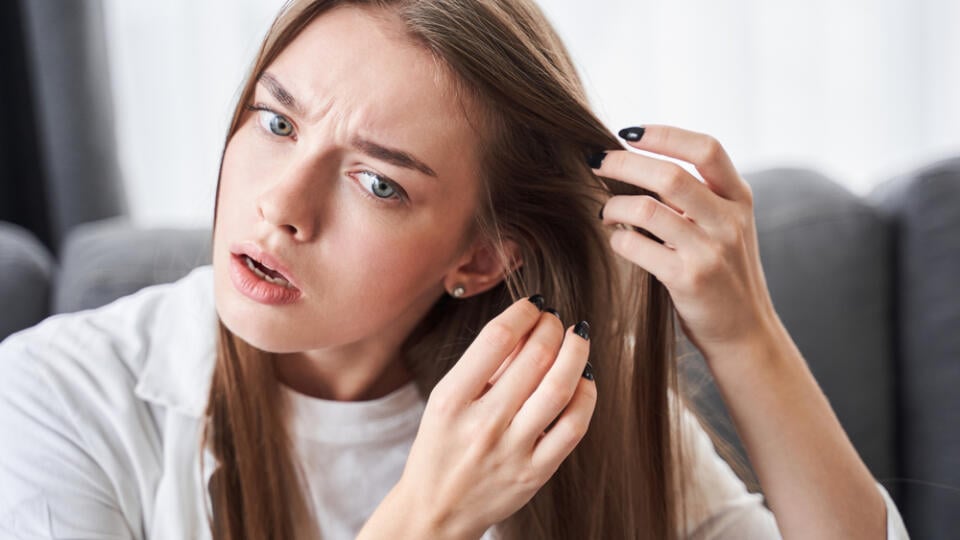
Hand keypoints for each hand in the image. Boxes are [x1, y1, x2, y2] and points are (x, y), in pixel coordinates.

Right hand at [395, 297, 595, 538]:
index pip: (496, 339)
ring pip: (559, 389)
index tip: (533, 305)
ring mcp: (511, 451)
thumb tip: (527, 326)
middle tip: (556, 319)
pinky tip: (584, 379)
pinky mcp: (535, 473)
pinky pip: (573, 428)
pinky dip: (586, 396)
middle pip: (534, 358)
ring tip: (578, 337)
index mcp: (451, 400)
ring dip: (576, 353)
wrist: (436, 511)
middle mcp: (482, 424)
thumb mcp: (444, 402)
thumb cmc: (439, 448)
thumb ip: (483, 367)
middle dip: (552, 327)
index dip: (522, 313)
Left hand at [593, 125, 778, 359]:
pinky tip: (618, 240)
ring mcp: (711, 251)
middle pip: (669, 175)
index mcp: (740, 199)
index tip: (628, 132)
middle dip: (623, 163)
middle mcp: (730, 221)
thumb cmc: (725, 275)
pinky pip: (638, 246)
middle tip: (596, 162)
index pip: (706, 149)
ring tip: (605, 211)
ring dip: (614, 205)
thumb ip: (696, 198)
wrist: (746, 334)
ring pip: (648, 209)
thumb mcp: (725, 228)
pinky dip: (619, 239)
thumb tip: (637, 165)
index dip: (665, 134)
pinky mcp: (689, 280)